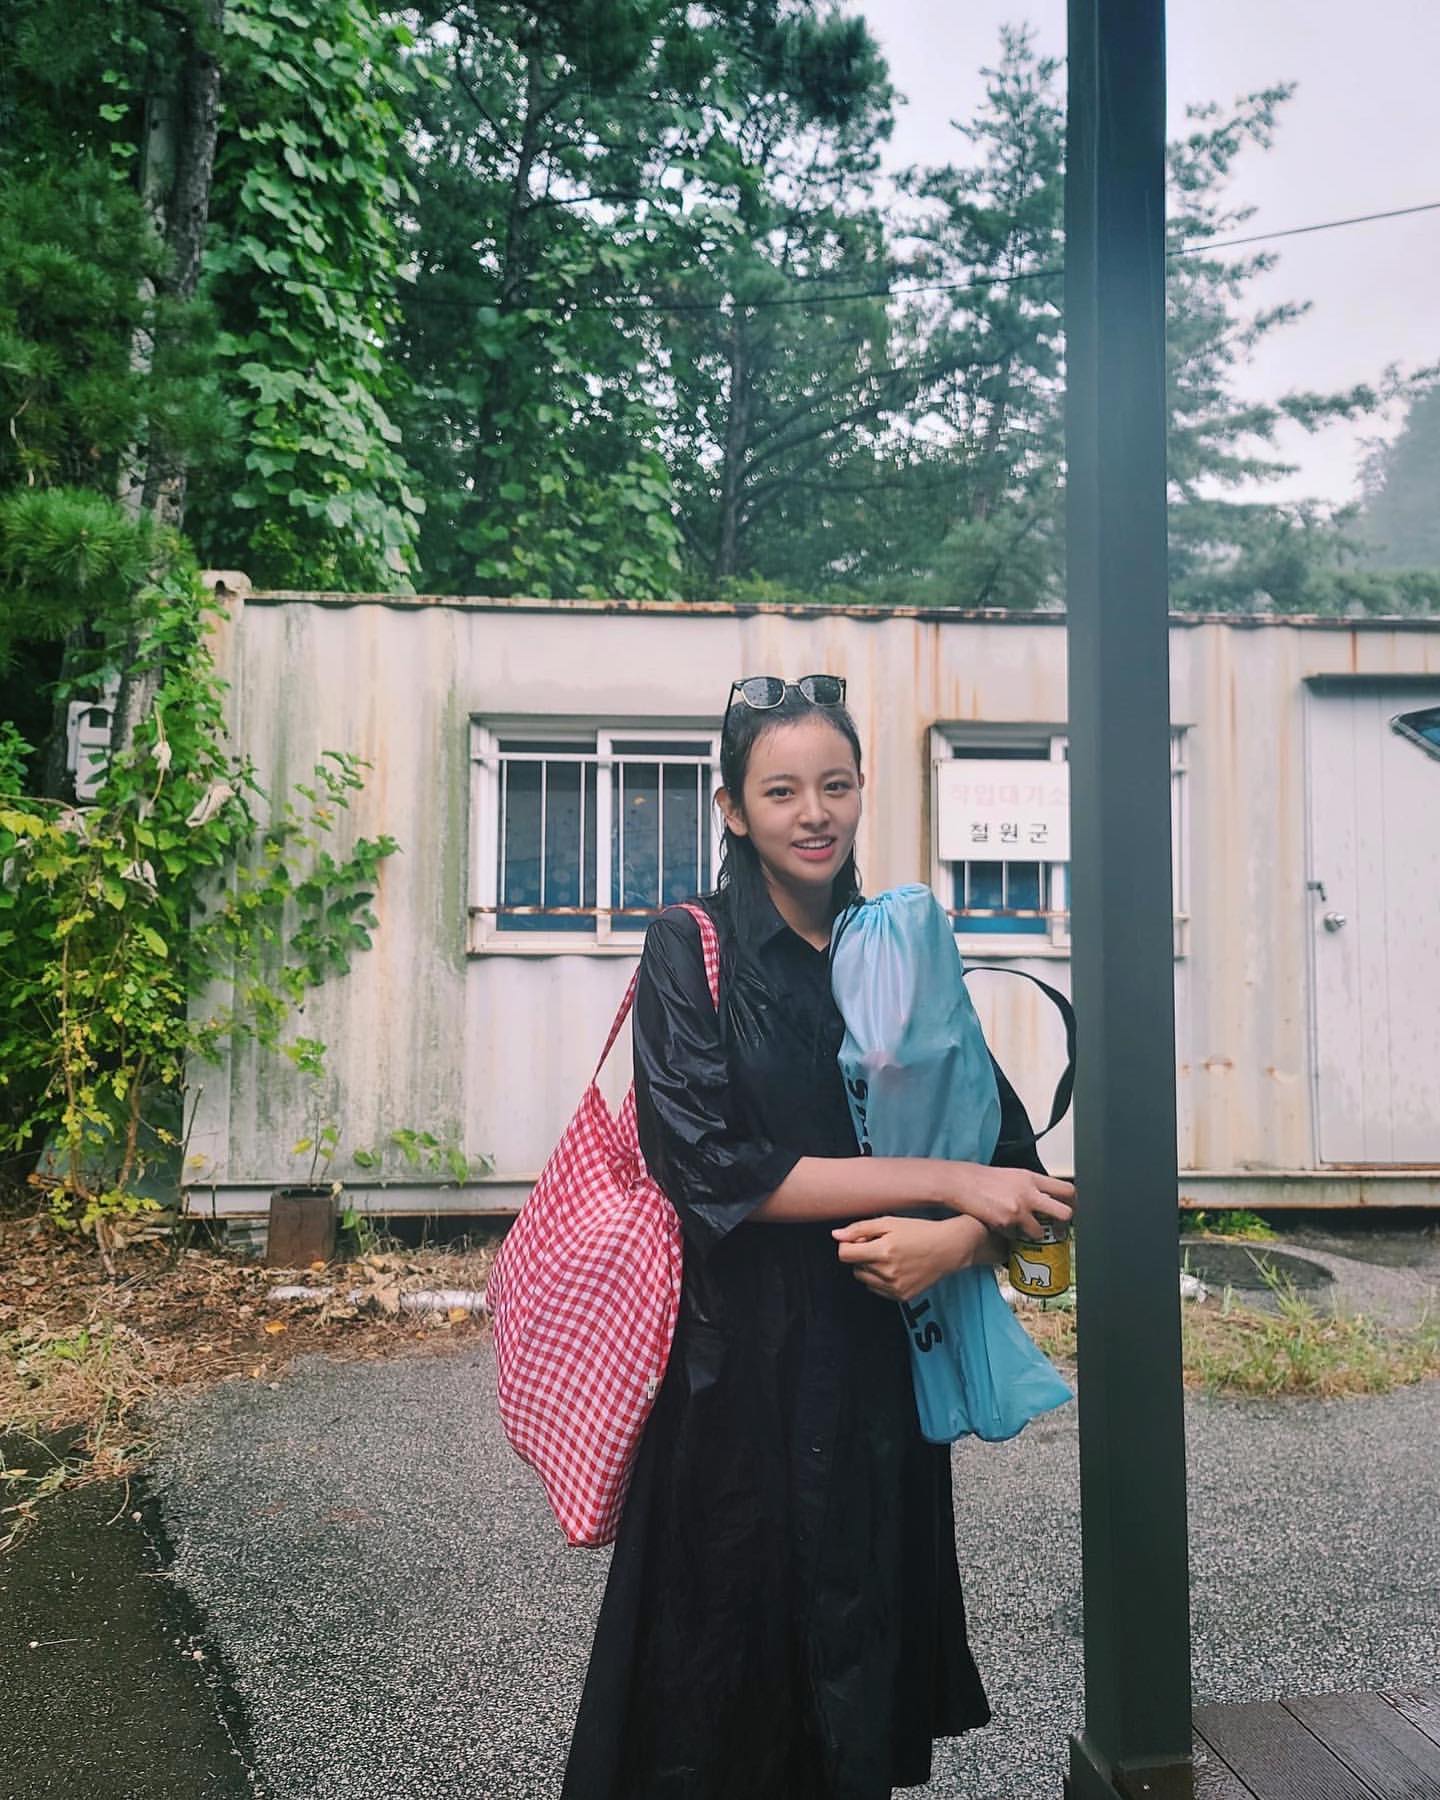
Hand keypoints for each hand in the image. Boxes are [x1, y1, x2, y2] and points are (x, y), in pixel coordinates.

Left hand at [832, 1215, 996, 1303]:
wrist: (948, 1249)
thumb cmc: (918, 1231)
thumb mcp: (889, 1222)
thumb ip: (859, 1229)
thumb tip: (835, 1236)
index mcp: (883, 1251)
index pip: (844, 1255)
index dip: (849, 1245)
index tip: (860, 1240)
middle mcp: (887, 1272)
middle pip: (854, 1267)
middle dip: (861, 1256)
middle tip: (881, 1245)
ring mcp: (895, 1287)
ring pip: (863, 1279)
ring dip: (870, 1268)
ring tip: (889, 1257)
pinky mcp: (901, 1297)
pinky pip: (877, 1290)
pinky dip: (880, 1280)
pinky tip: (896, 1268)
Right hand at [943, 1163, 1074, 1240]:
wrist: (960, 1183)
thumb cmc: (982, 1178)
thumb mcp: (1012, 1175)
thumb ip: (1030, 1186)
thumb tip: (1042, 1197)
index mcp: (1031, 1178)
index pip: (1066, 1189)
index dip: (1074, 1202)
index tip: (1072, 1209)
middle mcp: (1029, 1193)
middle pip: (1064, 1213)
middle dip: (1064, 1224)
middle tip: (1060, 1229)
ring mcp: (1018, 1209)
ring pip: (1040, 1232)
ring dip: (1034, 1234)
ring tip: (1025, 1231)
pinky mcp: (1006, 1223)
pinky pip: (1016, 1236)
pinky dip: (1012, 1235)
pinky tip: (1003, 1228)